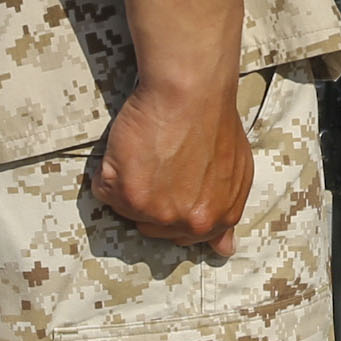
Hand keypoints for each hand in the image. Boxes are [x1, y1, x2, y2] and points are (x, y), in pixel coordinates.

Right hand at [95, 77, 253, 253]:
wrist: (192, 91)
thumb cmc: (215, 122)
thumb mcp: (236, 172)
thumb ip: (226, 211)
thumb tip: (225, 249)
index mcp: (216, 219)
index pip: (183, 236)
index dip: (172, 208)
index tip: (168, 188)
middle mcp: (187, 222)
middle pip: (152, 226)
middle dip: (151, 198)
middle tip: (157, 164)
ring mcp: (156, 211)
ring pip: (126, 208)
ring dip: (128, 184)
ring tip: (146, 152)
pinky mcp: (126, 193)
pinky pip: (104, 189)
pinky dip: (109, 169)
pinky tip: (130, 147)